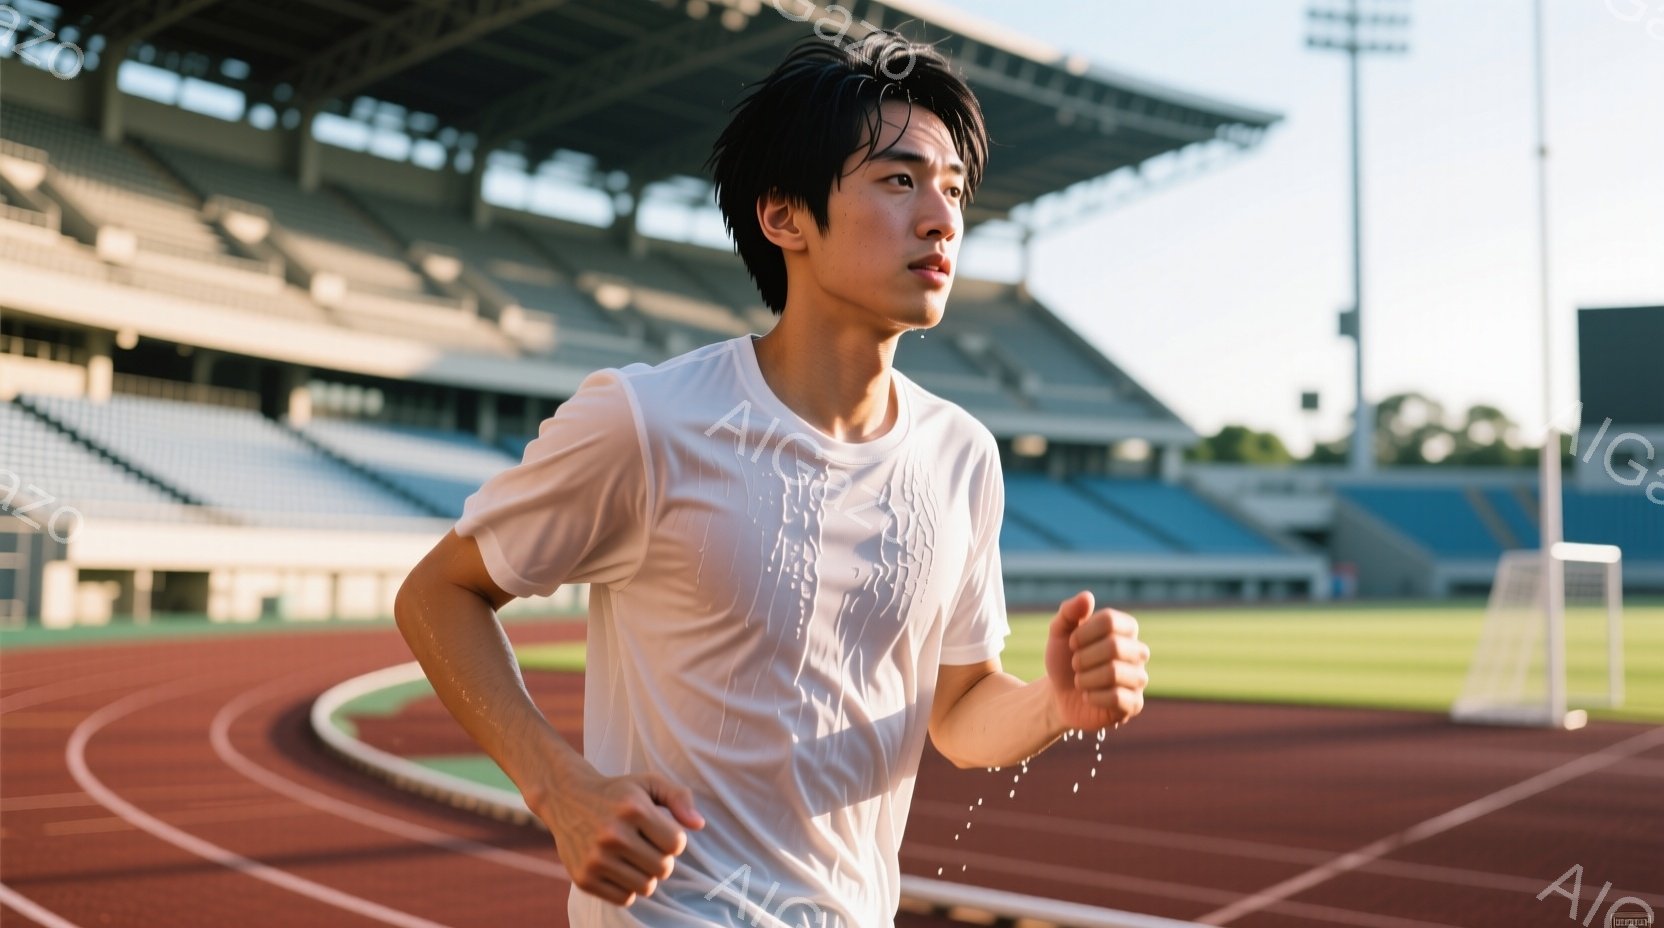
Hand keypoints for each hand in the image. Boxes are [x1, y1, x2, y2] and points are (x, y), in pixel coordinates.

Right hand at [526, 763, 705, 906]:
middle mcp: (613, 835)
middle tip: (648, 847)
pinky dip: (628, 888)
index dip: (673, 840)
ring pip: (646, 887)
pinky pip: (624, 899)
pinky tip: (620, 869)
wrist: (566, 799)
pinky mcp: (584, 879)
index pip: (676, 843)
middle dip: (662, 859)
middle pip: (663, 868)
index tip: (660, 832)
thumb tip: (698, 825)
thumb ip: (679, 797)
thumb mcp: (648, 783)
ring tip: (635, 858)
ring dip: (647, 875)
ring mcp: (596, 859)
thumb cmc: (617, 793)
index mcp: (633, 809)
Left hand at [1044, 590, 1149, 731]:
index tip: (1072, 643)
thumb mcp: (1059, 633)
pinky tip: (1088, 697)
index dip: (1083, 632)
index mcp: (1125, 629)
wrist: (1060, 696)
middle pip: (1114, 646)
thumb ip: (1069, 612)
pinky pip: (1116, 697)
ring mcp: (1139, 678)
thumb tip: (1087, 596)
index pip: (1110, 620)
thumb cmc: (1064, 660)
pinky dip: (1093, 696)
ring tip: (1080, 681)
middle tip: (1075, 665)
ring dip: (1085, 678)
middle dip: (1083, 658)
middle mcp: (1138, 652)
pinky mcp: (1135, 704)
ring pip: (1114, 673)